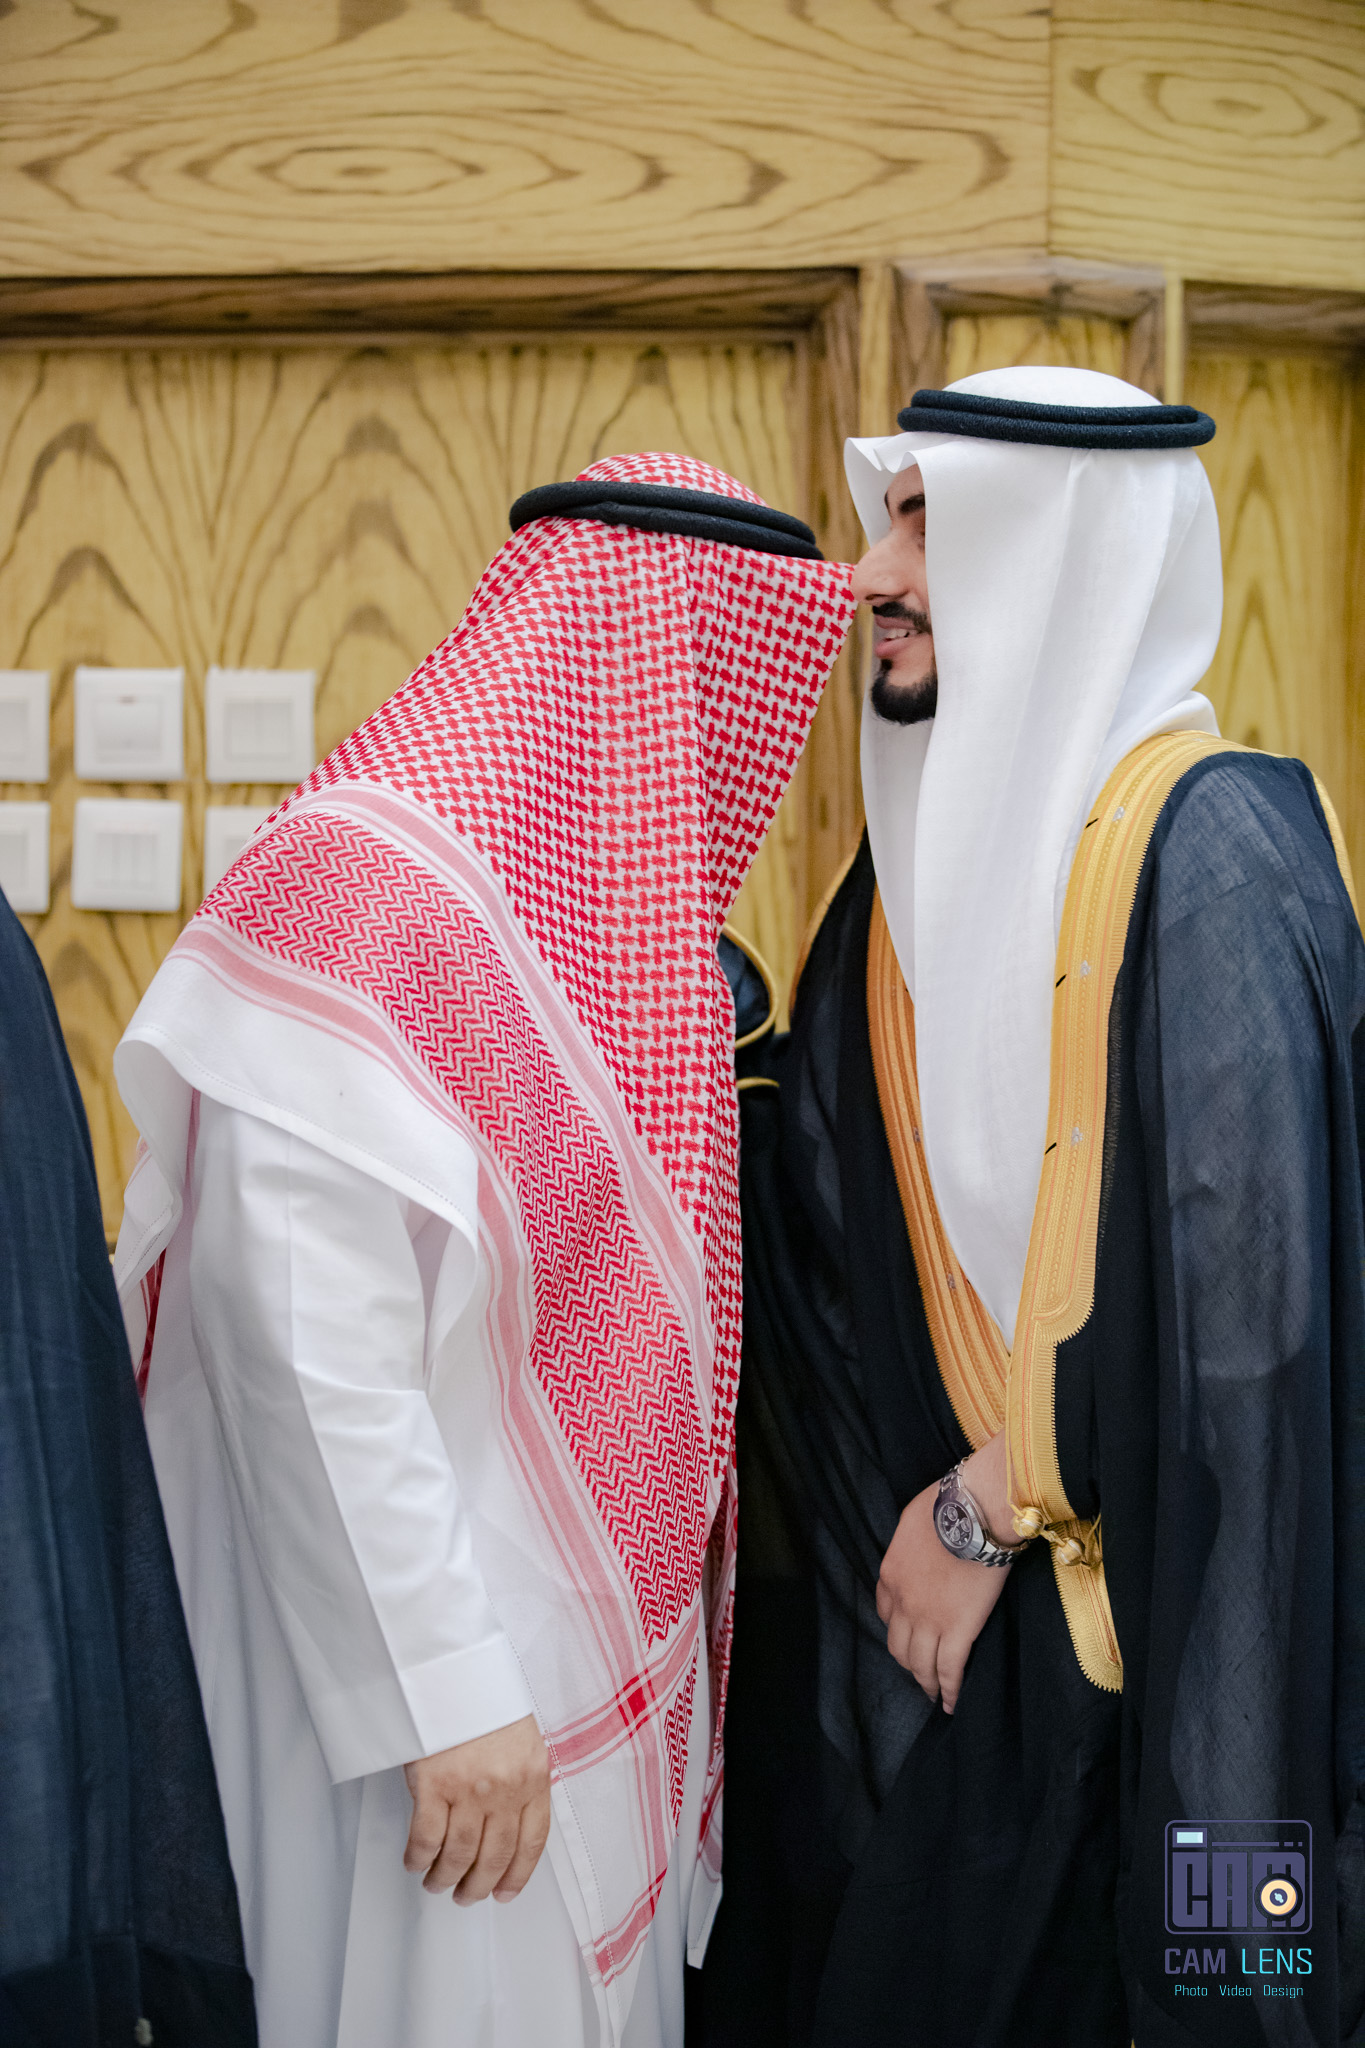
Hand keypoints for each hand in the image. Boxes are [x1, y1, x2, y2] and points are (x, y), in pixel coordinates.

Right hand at [403, 1714, 551, 1904]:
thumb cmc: (484, 1700)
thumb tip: (508, 1824)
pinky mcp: (433, 1784)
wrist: (451, 1668)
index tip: (504, 1893)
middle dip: (479, 1885)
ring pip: (459, 1854)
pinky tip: (415, 1863)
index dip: (517, 1875)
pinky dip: (419, 1858)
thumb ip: (520, 1779)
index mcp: (533, 1776)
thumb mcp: (520, 1738)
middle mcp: (505, 1788)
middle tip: (466, 1896)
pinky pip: (426, 1838)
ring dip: (445, 1878)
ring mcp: (468, 1788)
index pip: (532, 1841)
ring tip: (437, 1885)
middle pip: (495, 1856)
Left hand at [876, 1432, 1014, 1714]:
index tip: (909, 1637)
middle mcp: (903, 1603)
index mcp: (890, 1575)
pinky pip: (949, 1669)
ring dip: (926, 1682)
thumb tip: (920, 1547)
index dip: (898, 1629)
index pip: (886, 1613)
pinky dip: (949, 1691)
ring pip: (920, 1664)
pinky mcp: (957, 1630)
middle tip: (921, 1674)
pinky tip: (952, 1703)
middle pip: (898, 1647)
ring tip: (936, 1694)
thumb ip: (911, 1544)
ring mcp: (928, 1619)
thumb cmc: (948, 1504)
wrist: (973, 1510)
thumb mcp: (912, 1521)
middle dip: (909, 1663)